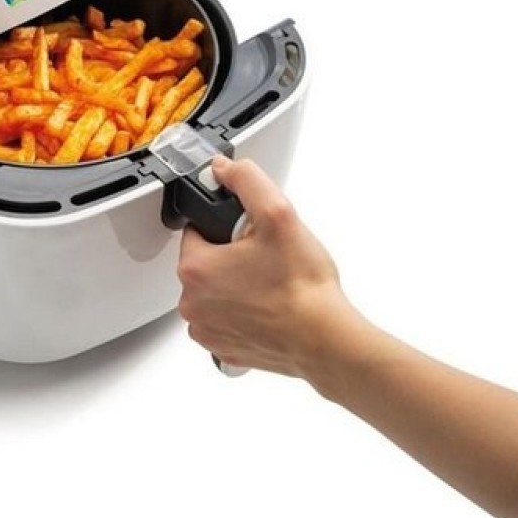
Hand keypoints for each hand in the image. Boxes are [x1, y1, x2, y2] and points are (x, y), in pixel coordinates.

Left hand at [176, 157, 366, 394]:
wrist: (325, 338)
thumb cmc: (302, 287)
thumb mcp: (278, 214)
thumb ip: (246, 181)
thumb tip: (223, 169)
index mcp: (195, 268)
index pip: (196, 230)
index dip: (226, 227)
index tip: (250, 235)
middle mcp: (192, 303)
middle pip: (205, 263)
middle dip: (231, 256)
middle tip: (265, 259)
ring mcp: (206, 330)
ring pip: (214, 293)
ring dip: (234, 286)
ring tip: (269, 285)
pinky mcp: (222, 349)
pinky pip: (223, 321)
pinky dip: (241, 315)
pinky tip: (266, 309)